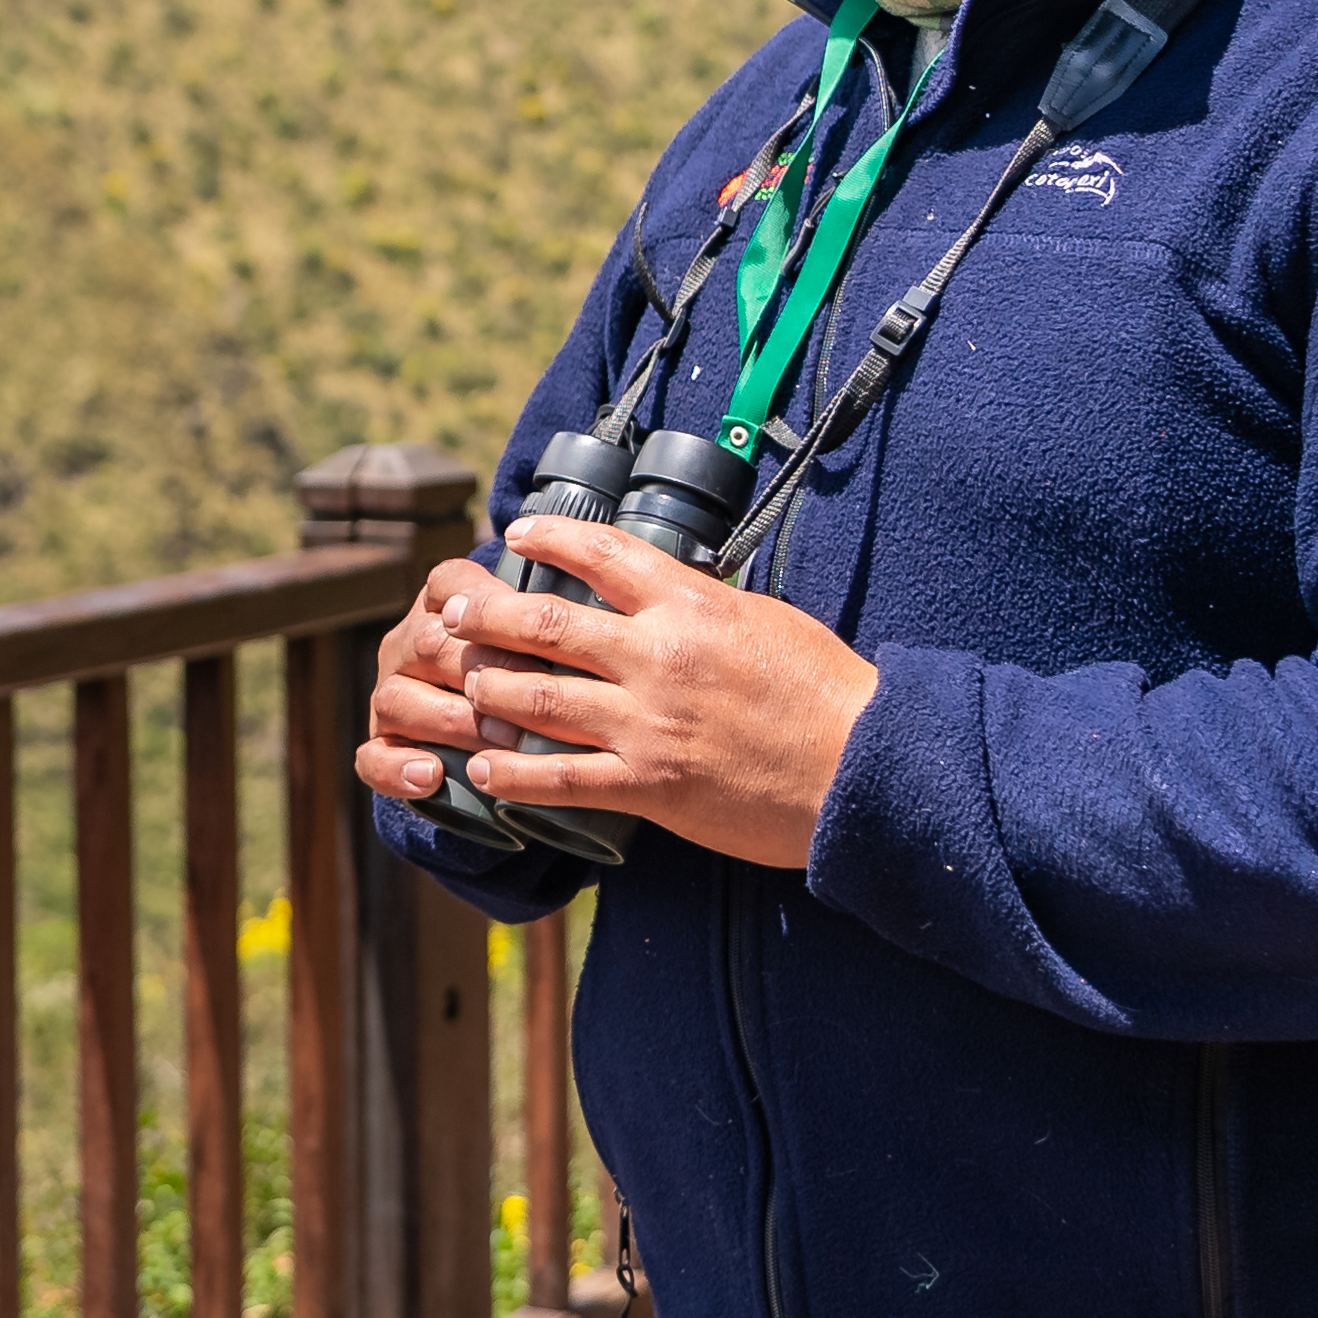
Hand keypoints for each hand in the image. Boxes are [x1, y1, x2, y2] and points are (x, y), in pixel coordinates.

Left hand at [356, 519, 880, 869]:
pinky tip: (484, 766)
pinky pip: (561, 778)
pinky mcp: (650, 785)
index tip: (513, 532)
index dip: (547, 537)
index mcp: (690, 605)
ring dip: (489, 687)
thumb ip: (701, 604)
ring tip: (461, 680)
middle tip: (452, 610)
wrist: (865, 769)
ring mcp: (648, 723)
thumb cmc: (827, 692)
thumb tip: (662, 588)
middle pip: (544, 624)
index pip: (600, 553)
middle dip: (486, 614)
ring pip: (537, 698)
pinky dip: (513, 772)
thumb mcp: (763, 619)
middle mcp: (657, 657)